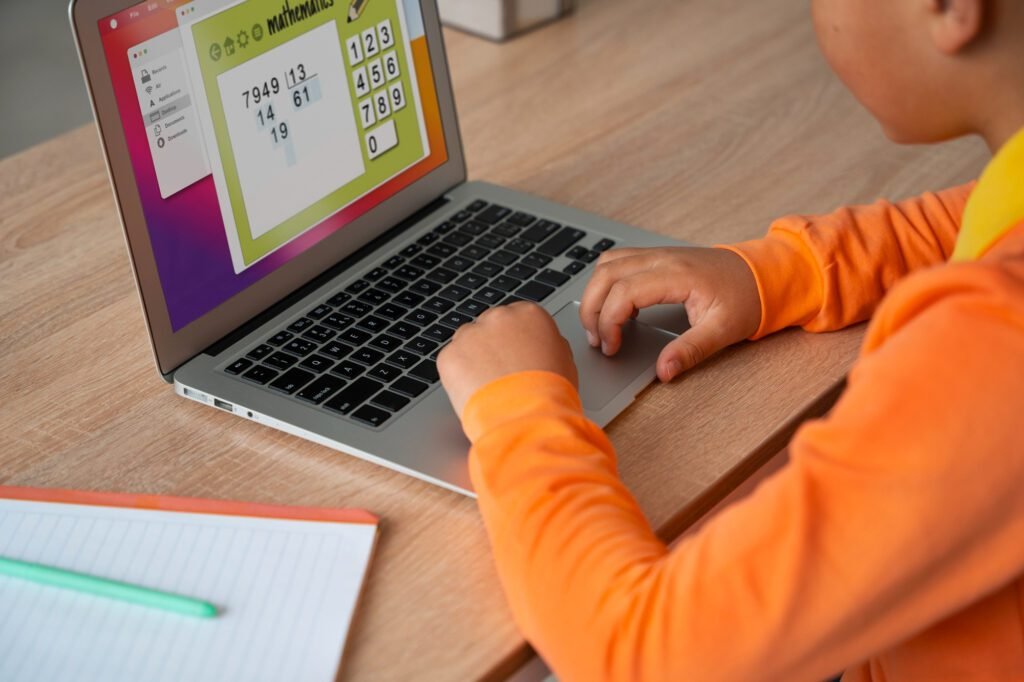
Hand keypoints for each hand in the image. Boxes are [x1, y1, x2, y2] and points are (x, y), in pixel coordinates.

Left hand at [438, 302, 577, 417]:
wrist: (526, 416)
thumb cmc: (549, 394)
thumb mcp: (565, 361)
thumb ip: (549, 344)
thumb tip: (541, 346)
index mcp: (529, 314)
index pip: (516, 318)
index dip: (514, 341)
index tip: (514, 355)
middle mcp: (498, 317)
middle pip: (489, 326)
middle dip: (492, 347)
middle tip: (500, 373)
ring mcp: (471, 334)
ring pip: (467, 342)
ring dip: (473, 359)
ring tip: (487, 386)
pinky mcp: (450, 355)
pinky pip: (451, 362)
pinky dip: (458, 376)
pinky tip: (474, 392)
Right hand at [580, 247, 760, 381]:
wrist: (763, 274)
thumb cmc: (746, 298)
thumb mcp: (723, 331)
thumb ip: (690, 351)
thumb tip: (663, 371)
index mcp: (677, 274)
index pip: (623, 291)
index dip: (608, 321)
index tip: (612, 347)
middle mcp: (662, 258)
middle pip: (606, 274)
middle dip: (592, 309)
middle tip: (598, 340)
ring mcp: (658, 254)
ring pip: (607, 264)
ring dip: (595, 293)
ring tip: (601, 325)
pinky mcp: (657, 257)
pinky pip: (618, 262)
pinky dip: (607, 284)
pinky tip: (617, 308)